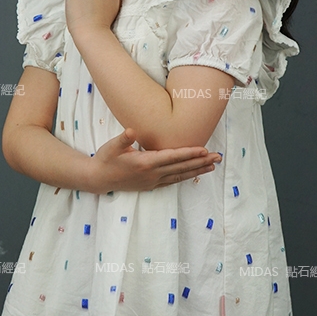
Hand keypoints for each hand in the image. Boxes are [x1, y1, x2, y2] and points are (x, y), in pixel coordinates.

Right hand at [88, 128, 221, 193]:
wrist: (98, 179)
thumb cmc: (106, 159)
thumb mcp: (111, 147)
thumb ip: (122, 139)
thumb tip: (130, 130)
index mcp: (145, 163)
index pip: (172, 157)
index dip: (189, 153)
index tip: (204, 150)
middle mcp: (152, 174)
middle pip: (181, 167)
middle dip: (200, 162)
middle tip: (217, 157)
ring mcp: (153, 181)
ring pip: (180, 175)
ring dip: (197, 170)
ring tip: (212, 166)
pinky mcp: (151, 185)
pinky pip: (173, 181)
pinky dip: (186, 176)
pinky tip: (194, 174)